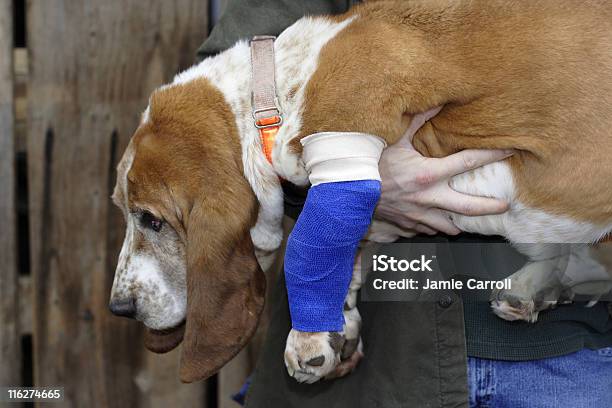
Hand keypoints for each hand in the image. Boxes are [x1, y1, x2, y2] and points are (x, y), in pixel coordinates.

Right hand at [376, 108, 511, 234]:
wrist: (348, 190)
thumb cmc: (371, 163)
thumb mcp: (394, 138)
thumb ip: (417, 121)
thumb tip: (436, 102)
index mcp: (428, 174)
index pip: (467, 162)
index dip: (491, 155)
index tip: (508, 150)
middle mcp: (428, 198)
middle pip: (468, 206)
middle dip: (490, 207)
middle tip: (505, 206)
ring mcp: (418, 214)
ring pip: (448, 225)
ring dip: (459, 223)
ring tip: (469, 222)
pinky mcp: (406, 224)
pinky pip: (426, 230)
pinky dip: (434, 227)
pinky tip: (437, 224)